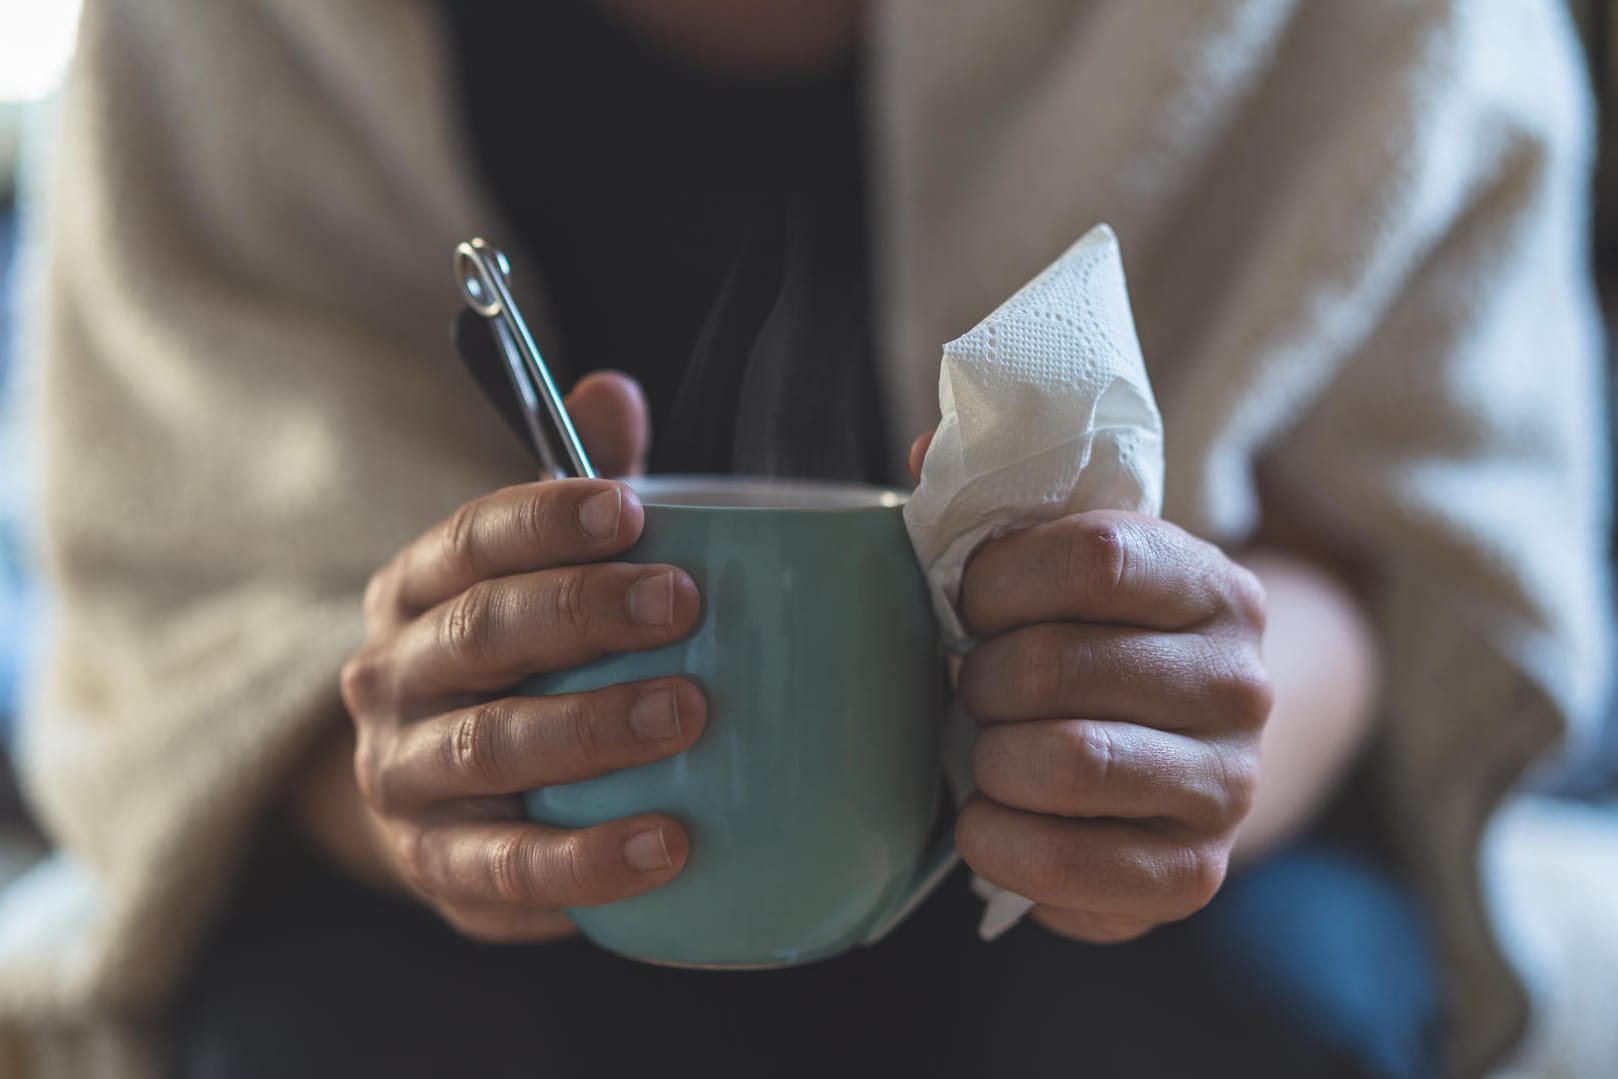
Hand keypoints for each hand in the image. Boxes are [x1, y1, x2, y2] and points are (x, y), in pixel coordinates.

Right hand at [338, 373, 704, 941]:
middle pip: (479, 633)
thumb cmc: (519, 662)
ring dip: (589, 729)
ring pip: (487, 748)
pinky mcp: (437, 868)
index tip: (631, 508)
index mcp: (416, 589)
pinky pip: (506, 868)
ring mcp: (404, 777)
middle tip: (682, 605)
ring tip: (685, 716)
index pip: (470, 538)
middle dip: (581, 612)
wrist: (438, 799)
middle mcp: (392, 676)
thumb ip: (581, 487)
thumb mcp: (537, 572)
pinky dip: (585, 861)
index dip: (545, 518)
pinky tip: (667, 845)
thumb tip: (611, 392)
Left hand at [911, 438, 1271, 942]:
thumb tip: (925, 448)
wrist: (1182, 756)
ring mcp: (1228, 783)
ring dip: (989, 760)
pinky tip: (987, 823)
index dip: (999, 578)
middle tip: (970, 686)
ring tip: (985, 752)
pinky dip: (1000, 844)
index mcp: (1208, 583)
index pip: (1095, 556)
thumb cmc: (1091, 646)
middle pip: (1057, 664)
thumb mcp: (1062, 567)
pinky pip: (1070, 867)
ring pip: (1066, 763)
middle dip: (978, 678)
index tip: (967, 601)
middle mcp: (1239, 681)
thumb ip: (995, 506)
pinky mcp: (1195, 874)